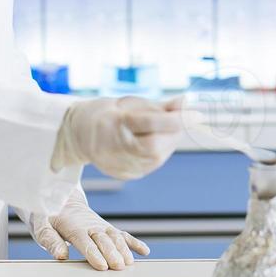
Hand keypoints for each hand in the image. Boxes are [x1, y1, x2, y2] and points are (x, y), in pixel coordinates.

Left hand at [29, 190, 148, 270]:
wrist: (61, 197)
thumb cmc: (48, 215)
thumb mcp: (42, 226)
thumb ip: (50, 241)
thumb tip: (61, 256)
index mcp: (73, 226)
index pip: (85, 242)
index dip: (94, 254)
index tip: (102, 266)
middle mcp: (90, 226)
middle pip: (103, 240)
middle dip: (112, 253)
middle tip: (119, 267)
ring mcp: (101, 226)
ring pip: (115, 236)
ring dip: (124, 249)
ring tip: (129, 263)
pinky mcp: (107, 228)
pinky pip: (122, 234)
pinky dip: (134, 242)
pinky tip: (145, 251)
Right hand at [51, 95, 187, 178]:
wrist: (79, 134)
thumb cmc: (109, 113)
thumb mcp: (132, 103)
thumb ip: (160, 106)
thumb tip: (186, 103)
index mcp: (116, 123)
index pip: (153, 123)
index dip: (177, 119)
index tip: (196, 114)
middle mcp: (115, 147)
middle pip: (156, 144)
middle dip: (174, 132)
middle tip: (180, 120)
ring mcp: (119, 164)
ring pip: (157, 157)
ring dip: (169, 143)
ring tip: (165, 130)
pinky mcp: (124, 174)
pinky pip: (151, 165)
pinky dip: (159, 152)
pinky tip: (154, 142)